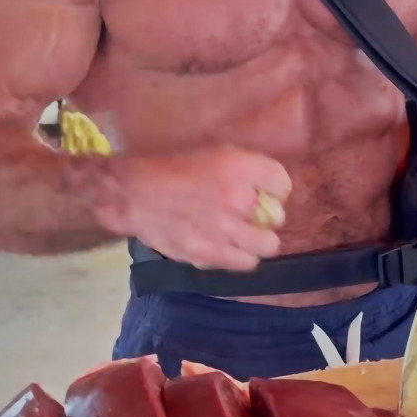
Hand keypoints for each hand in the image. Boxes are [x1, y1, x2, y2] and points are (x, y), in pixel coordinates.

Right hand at [107, 145, 291, 272]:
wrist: (133, 193)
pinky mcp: (208, 254)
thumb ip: (246, 169)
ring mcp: (224, 231)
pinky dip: (237, 256)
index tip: (264, 191)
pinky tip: (225, 246)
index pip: (282, 185)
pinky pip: (242, 263)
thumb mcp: (215, 153)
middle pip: (278, 220)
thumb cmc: (173, 167)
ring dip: (257, 241)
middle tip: (253, 216)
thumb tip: (271, 189)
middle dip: (268, 218)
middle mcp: (237, 200)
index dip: (275, 189)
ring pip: (266, 247)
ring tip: (242, 235)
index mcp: (239, 167)